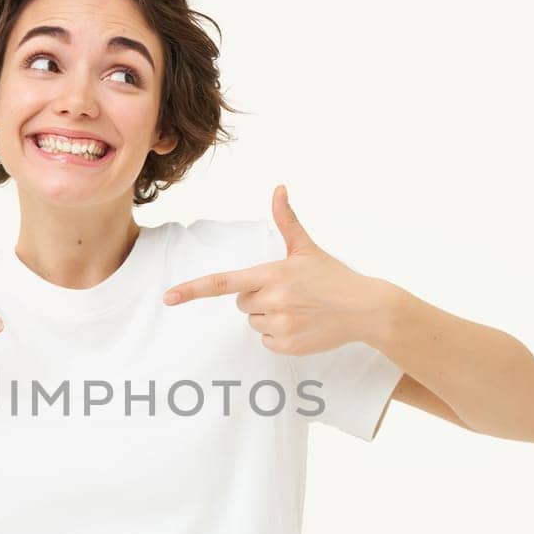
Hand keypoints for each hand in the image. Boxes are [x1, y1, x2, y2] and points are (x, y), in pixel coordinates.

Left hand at [161, 185, 394, 354]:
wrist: (365, 309)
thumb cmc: (333, 277)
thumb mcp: (307, 248)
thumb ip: (287, 221)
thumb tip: (279, 188)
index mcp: (272, 274)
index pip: (223, 283)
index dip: (193, 289)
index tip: (169, 297)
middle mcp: (272, 300)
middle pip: (241, 302)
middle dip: (257, 297)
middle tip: (288, 293)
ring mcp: (280, 324)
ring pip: (253, 322)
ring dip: (269, 316)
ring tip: (298, 309)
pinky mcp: (288, 345)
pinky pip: (266, 341)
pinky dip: (280, 335)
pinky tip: (301, 325)